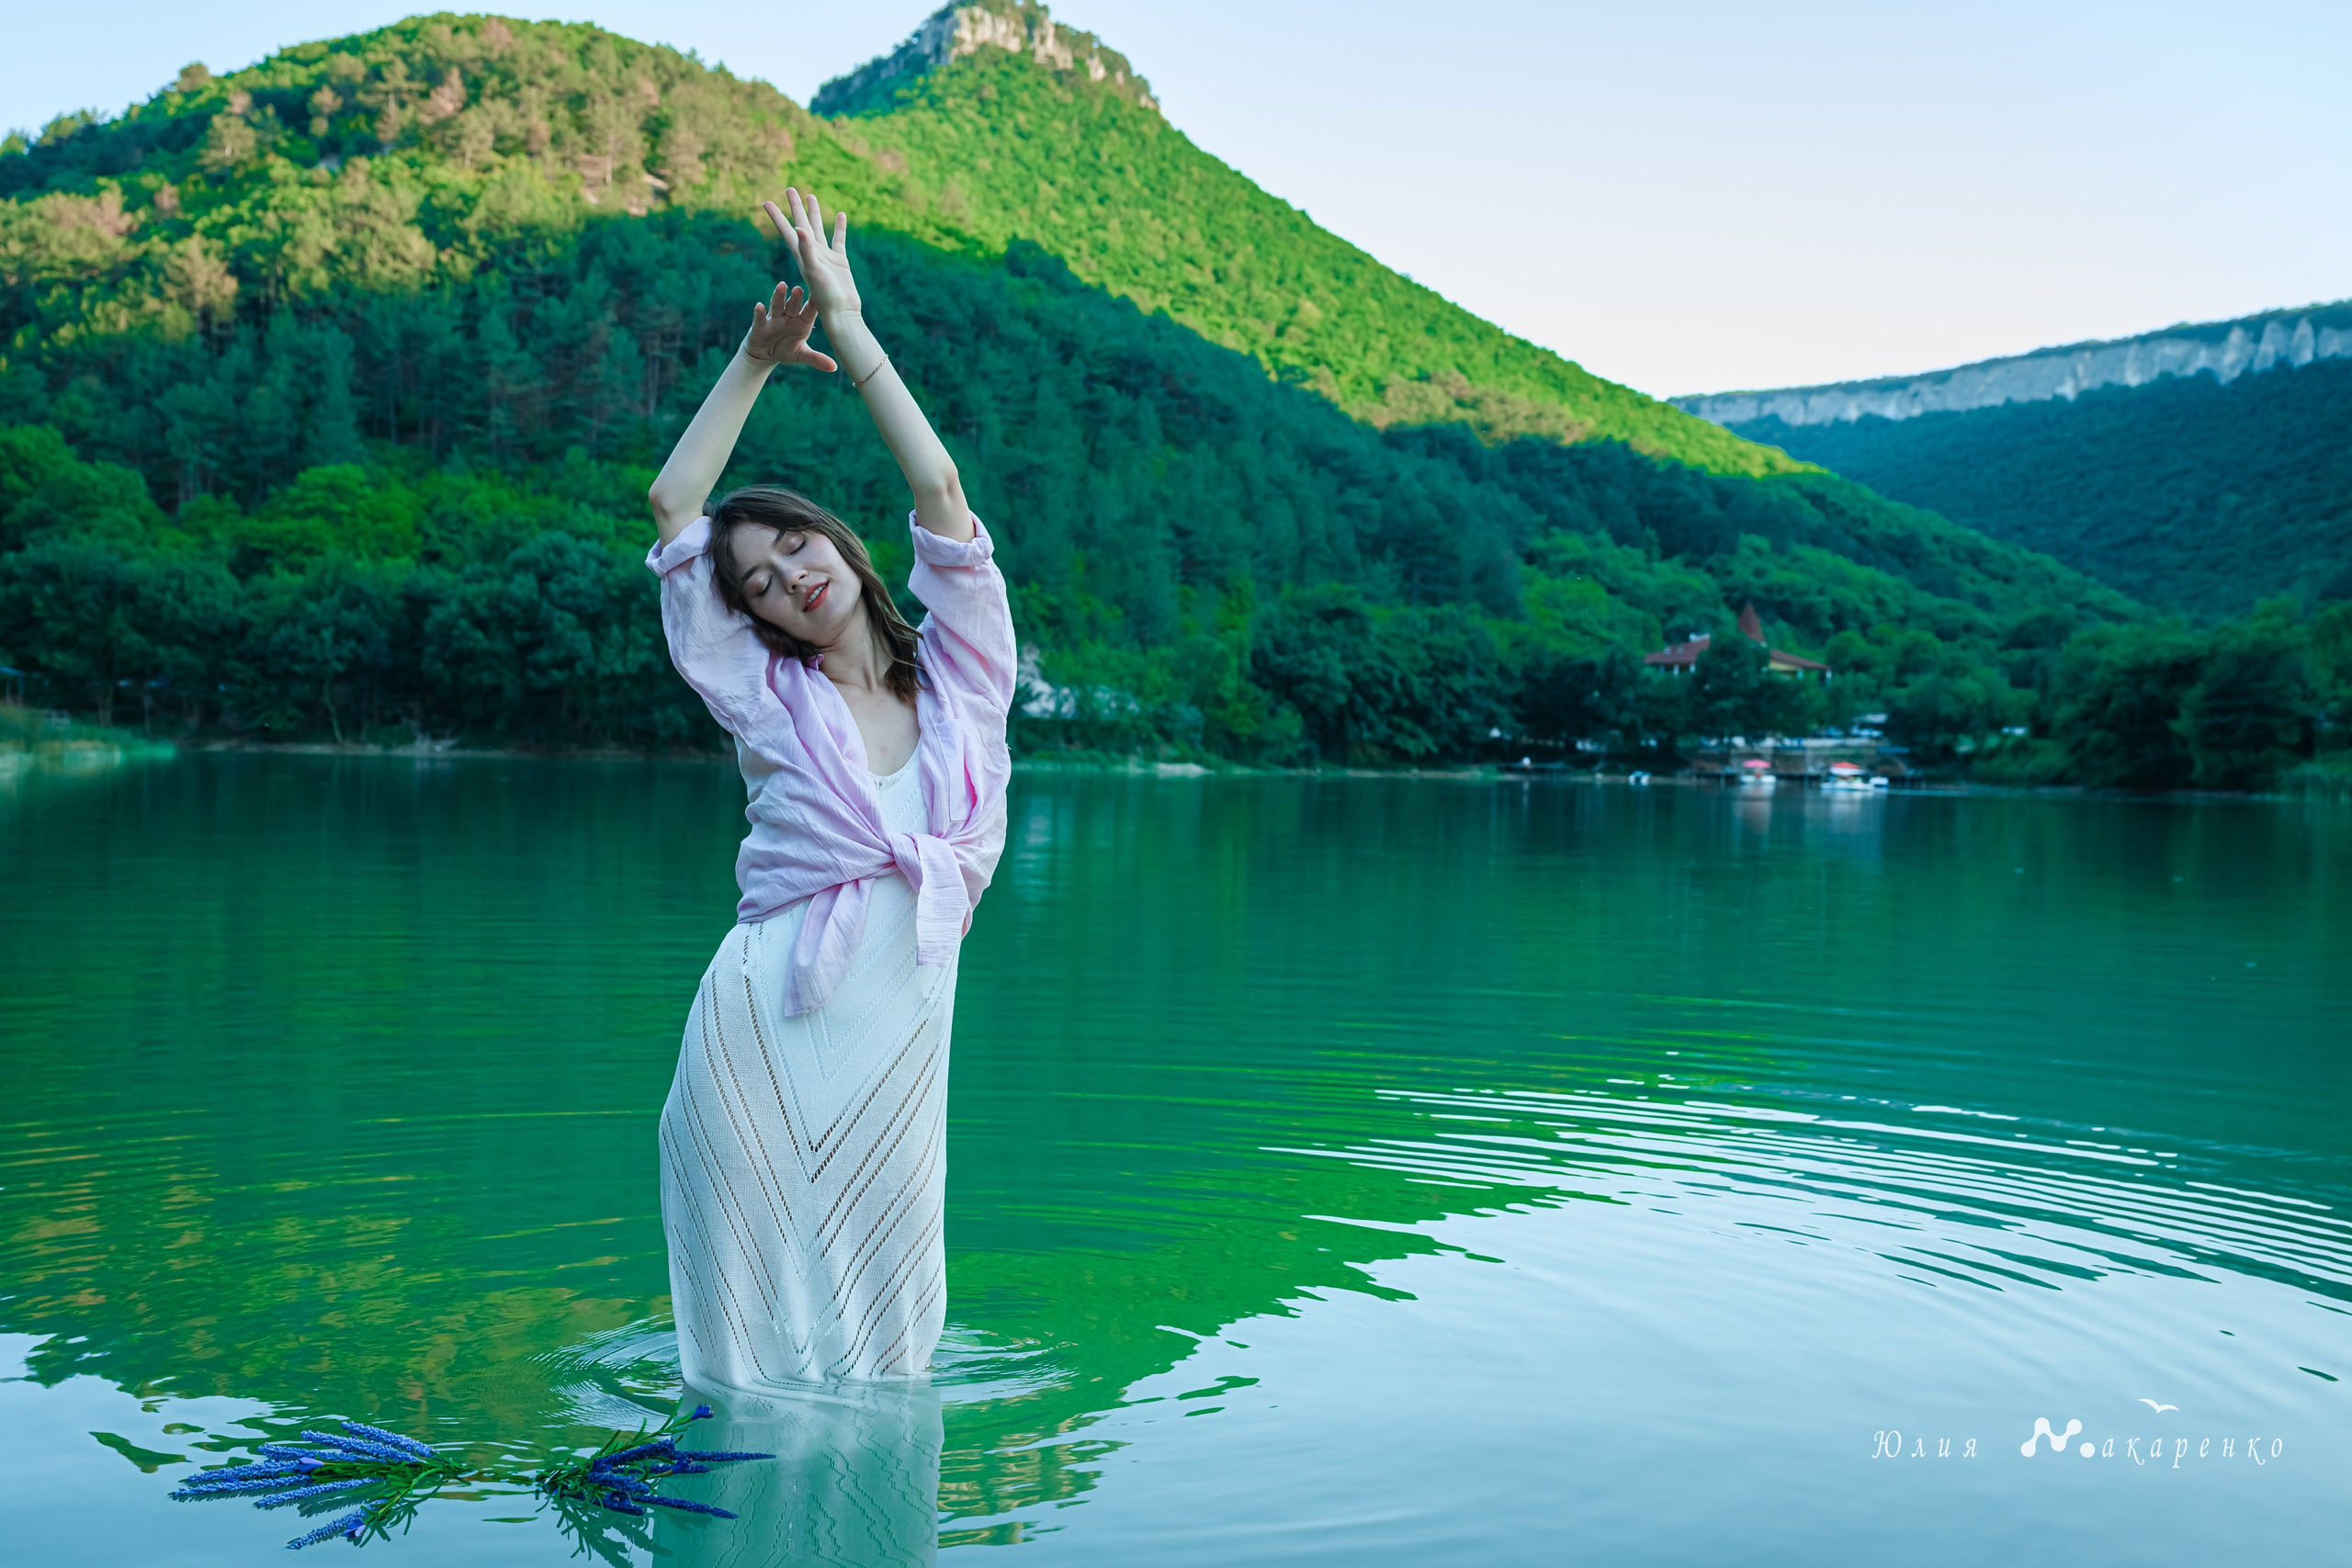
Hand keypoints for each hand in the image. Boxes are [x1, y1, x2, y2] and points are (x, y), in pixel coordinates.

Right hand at [743, 281, 835, 370]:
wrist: (765, 355)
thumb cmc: (786, 350)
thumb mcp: (802, 355)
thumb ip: (817, 359)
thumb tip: (834, 368)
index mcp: (802, 322)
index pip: (809, 311)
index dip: (813, 304)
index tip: (819, 295)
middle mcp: (789, 317)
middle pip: (793, 306)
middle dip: (796, 298)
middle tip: (799, 289)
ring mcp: (774, 319)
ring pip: (777, 306)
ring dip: (779, 296)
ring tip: (781, 286)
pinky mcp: (760, 325)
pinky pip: (760, 318)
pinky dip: (759, 312)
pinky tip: (759, 306)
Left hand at [765, 191, 862, 319]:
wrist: (842, 313)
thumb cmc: (826, 297)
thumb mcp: (813, 271)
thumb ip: (807, 249)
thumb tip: (799, 227)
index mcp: (801, 255)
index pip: (786, 231)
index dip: (776, 216)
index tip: (765, 202)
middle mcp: (811, 254)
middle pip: (800, 225)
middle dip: (794, 207)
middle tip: (789, 189)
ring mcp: (825, 257)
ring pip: (818, 229)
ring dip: (814, 213)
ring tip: (810, 195)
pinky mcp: (840, 262)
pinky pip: (838, 239)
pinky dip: (839, 227)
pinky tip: (841, 214)